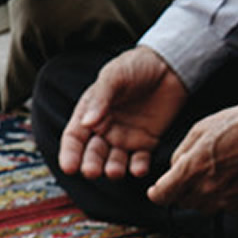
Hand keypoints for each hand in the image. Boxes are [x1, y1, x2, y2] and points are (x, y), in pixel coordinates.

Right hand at [57, 47, 187, 180]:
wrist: (168, 66)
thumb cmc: (135, 66)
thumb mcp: (114, 76)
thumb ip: (101, 99)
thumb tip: (86, 123)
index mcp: (90, 113)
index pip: (74, 137)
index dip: (70, 153)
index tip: (69, 167)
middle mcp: (105, 130)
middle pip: (93, 153)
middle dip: (91, 164)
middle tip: (92, 172)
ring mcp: (126, 138)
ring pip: (115, 161)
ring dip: (113, 169)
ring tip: (115, 171)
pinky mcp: (147, 143)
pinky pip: (140, 160)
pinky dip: (139, 167)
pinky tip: (138, 169)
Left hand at [148, 101, 237, 211]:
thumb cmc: (235, 125)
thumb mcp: (198, 130)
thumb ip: (180, 155)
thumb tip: (173, 171)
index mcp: (191, 170)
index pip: (162, 196)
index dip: (157, 193)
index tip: (157, 191)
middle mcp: (207, 189)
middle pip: (183, 202)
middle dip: (183, 190)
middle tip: (195, 173)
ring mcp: (226, 200)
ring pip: (203, 207)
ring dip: (203, 195)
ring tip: (216, 174)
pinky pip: (225, 208)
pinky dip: (224, 198)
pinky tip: (232, 180)